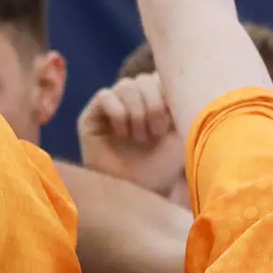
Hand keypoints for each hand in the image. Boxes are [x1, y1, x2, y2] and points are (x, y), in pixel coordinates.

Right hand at [77, 73, 185, 195]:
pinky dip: (119, 113)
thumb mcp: (181, 134)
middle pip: (144, 78)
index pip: (160, 78)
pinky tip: (122, 135)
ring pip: (125, 85)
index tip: (171, 124)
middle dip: (153, 104)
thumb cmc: (161, 169)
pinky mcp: (91, 117)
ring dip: (137, 111)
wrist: (138, 194)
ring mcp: (111, 108)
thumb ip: (179, 103)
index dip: (166, 95)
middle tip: (156, 134)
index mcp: (155, 102)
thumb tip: (169, 78)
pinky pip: (105, 96)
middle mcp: (133, 102)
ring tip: (140, 137)